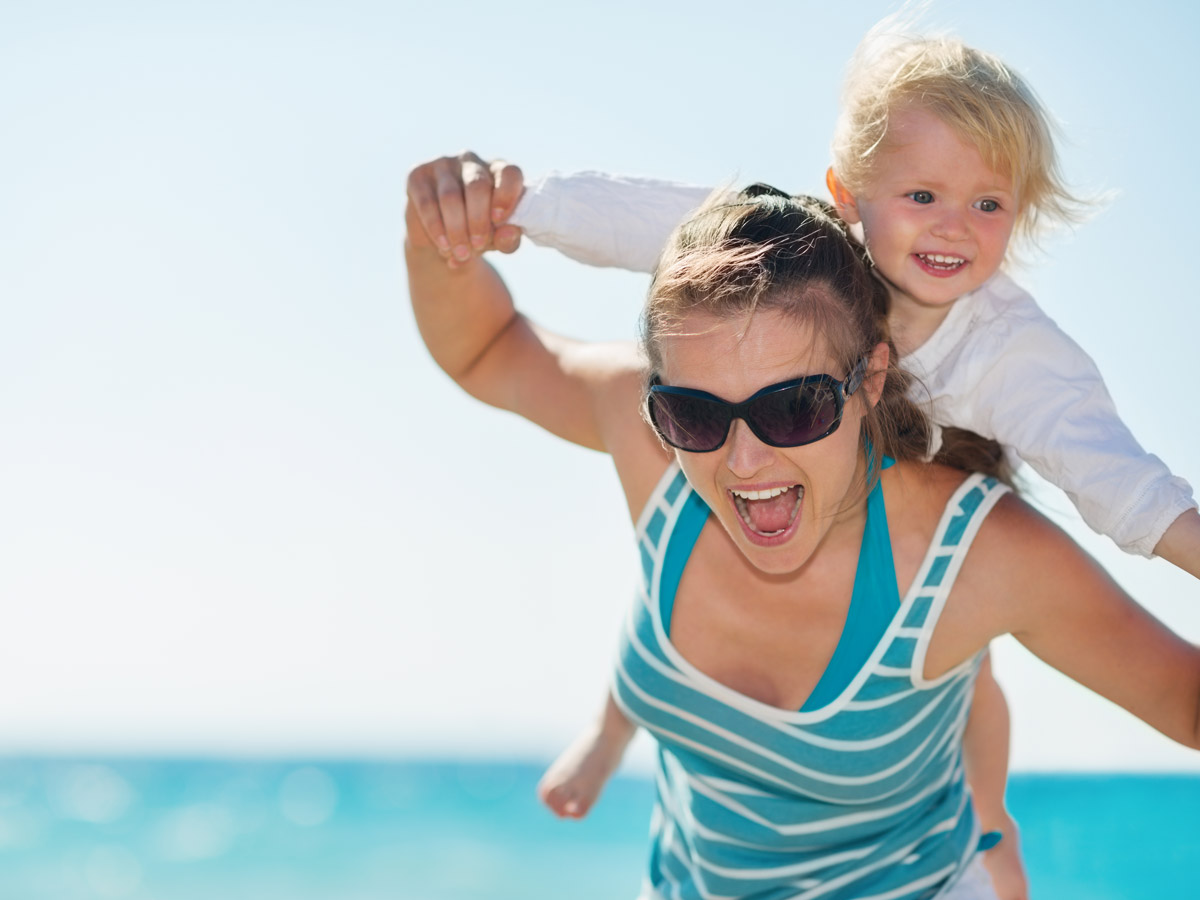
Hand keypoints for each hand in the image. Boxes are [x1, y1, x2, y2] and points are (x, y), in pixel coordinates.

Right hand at [405, 151, 523, 267]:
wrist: (441, 241)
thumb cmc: (477, 234)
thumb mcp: (497, 241)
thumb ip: (508, 238)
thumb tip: (510, 233)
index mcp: (498, 171)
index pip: (510, 173)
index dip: (507, 195)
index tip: (499, 220)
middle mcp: (472, 161)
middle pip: (477, 186)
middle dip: (478, 221)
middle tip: (477, 246)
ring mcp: (443, 164)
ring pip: (450, 196)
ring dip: (456, 229)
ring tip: (460, 253)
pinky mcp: (418, 175)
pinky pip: (427, 202)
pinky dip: (436, 228)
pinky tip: (443, 245)